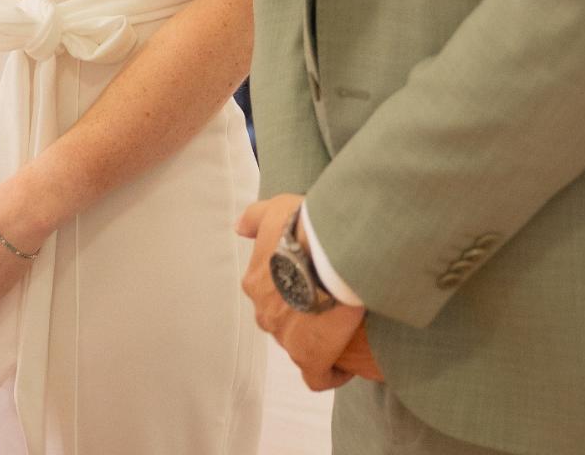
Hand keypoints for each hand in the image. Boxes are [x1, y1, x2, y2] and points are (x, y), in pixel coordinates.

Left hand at [237, 194, 370, 391]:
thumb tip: (240, 228)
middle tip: (329, 299)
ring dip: (317, 336)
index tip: (310, 280)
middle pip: (283, 318)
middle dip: (302, 312)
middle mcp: (266, 312)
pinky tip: (345, 364)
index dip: (291, 286)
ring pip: (299, 343)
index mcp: (257, 282)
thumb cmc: (304, 227)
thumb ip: (254, 218)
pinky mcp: (311, 356)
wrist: (331, 250)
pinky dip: (330, 372)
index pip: (270, 291)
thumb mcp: (276, 210)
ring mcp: (286, 338)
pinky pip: (317, 376)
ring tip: (343, 325)